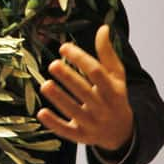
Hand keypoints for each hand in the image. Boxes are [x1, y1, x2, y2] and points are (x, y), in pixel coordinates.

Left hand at [37, 24, 133, 151]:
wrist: (122, 133)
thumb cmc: (114, 97)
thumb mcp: (116, 77)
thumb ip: (107, 54)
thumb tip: (103, 27)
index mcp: (113, 91)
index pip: (97, 73)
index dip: (81, 59)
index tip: (64, 47)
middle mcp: (104, 108)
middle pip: (85, 92)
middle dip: (69, 78)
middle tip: (53, 64)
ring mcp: (92, 124)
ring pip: (75, 111)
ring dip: (59, 98)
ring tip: (45, 85)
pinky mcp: (81, 136)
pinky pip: (67, 131)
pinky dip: (54, 123)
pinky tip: (41, 112)